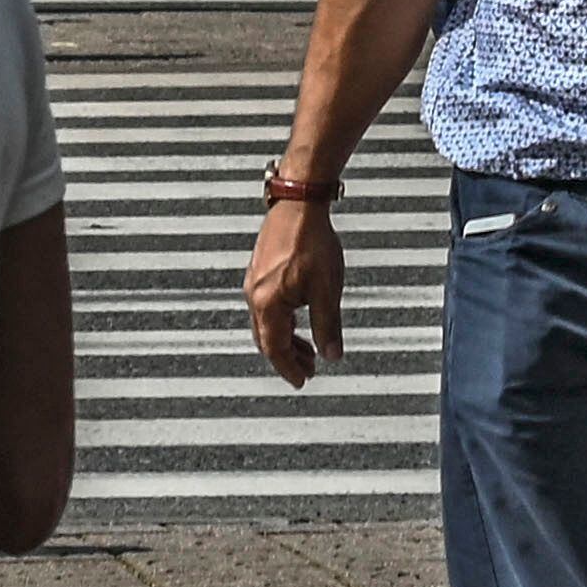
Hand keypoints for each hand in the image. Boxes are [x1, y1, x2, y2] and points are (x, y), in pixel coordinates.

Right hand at [243, 200, 345, 388]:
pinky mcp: (260, 270)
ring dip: (286, 339)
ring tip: (309, 348)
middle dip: (287, 357)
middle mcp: (254, 295)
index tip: (302, 381)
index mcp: (267, 303)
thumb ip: (327, 326)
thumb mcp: (327, 290)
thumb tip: (332, 356)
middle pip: (266, 338)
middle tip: (309, 370)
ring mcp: (254, 282)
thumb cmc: (312, 244)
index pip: (274, 347)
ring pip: (266, 322)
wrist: (298, 205)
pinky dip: (282, 321)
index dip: (289, 367)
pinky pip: (267, 307)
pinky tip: (299, 317)